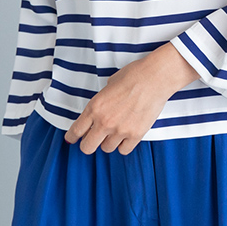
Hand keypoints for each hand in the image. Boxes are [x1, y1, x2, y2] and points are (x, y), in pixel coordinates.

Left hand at [64, 42, 198, 154]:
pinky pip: (124, 150)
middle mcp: (104, 122)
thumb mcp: (108, 85)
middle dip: (88, 144)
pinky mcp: (136, 135)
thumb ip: (101, 102)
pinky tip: (126, 136)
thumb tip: (100, 112)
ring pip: (107, 149)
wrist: (154, 78)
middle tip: (92, 140)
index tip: (71, 139)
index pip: (76, 130)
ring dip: (108, 142)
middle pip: (88, 147)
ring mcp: (120, 130)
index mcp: (94, 107)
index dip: (72, 137)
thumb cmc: (133, 76)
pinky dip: (124, 145)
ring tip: (115, 132)